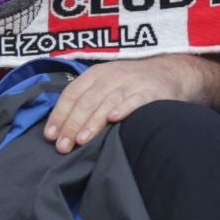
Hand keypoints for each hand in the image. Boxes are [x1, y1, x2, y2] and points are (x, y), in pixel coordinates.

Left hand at [43, 58, 190, 152]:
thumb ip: (85, 101)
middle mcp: (110, 76)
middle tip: (63, 146)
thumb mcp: (105, 85)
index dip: (60, 114)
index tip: (50, 135)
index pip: (72, 94)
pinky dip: (124, 108)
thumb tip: (60, 129)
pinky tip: (114, 119)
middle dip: (72, 124)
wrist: (168, 72)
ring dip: (93, 122)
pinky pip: (135, 100)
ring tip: (81, 140)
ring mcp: (130, 83)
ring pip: (107, 103)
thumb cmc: (129, 85)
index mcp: (95, 75)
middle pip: (87, 102)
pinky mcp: (150, 91)